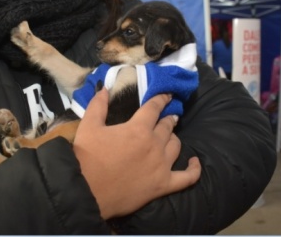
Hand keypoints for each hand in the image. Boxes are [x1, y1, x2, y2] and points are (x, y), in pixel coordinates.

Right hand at [73, 88, 200, 219]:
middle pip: (167, 126)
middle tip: (168, 115)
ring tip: (171, 134)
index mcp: (138, 129)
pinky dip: (194, 169)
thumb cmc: (86, 157)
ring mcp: (162, 166)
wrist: (86, 191)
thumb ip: (98, 105)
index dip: (161, 99)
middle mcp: (154, 145)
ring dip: (174, 137)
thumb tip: (104, 88)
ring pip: (176, 146)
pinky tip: (195, 162)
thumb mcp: (88, 126)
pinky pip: (187, 177)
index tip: (167, 95)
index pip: (154, 108)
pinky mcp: (163, 186)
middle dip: (167, 118)